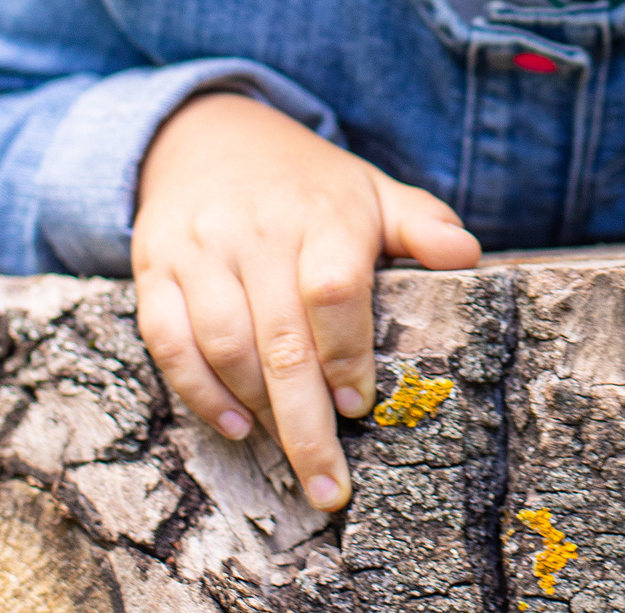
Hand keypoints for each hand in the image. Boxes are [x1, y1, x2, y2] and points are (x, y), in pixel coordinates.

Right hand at [132, 93, 480, 509]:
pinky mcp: (156, 270)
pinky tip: (236, 427)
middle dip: (307, 425)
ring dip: (257, 409)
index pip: (334, 291)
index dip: (347, 354)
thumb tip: (467, 256)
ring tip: (290, 451)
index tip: (360, 406)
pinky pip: (168, 342)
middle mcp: (257, 233)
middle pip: (281, 340)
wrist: (211, 136)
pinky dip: (199, 393)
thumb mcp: (371, 190)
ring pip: (224, 347)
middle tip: (330, 488)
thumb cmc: (308, 184)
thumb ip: (422, 224)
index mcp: (322, 216)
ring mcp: (201, 252)